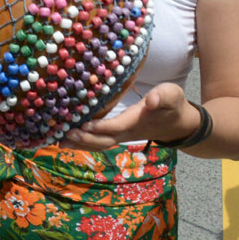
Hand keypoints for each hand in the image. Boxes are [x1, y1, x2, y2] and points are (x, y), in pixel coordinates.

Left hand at [61, 83, 193, 150]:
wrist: (179, 123)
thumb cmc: (172, 104)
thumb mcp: (172, 95)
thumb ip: (163, 97)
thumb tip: (151, 101)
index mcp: (137, 121)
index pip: (116, 126)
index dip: (100, 127)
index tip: (83, 125)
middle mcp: (128, 132)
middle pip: (104, 140)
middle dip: (85, 139)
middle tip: (65, 135)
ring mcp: (123, 136)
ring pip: (100, 144)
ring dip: (81, 144)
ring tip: (60, 142)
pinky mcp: (120, 135)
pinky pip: (101, 141)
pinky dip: (85, 142)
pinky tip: (70, 140)